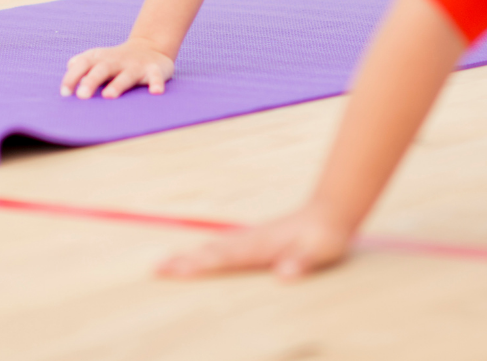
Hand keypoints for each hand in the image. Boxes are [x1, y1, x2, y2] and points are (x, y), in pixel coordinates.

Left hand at [61, 40, 174, 97]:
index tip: (65, 93)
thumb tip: (69, 68)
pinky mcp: (154, 70)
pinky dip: (156, 83)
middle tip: (82, 96)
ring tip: (108, 95)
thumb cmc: (117, 59)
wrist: (150, 46)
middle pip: (102, 70)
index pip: (83, 64)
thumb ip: (81, 65)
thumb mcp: (98, 58)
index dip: (72, 77)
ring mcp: (136, 65)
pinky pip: (156, 77)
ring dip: (118, 85)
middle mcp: (117, 61)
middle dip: (91, 81)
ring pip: (126, 75)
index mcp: (101, 58)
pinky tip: (155, 92)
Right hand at [156, 204, 354, 279]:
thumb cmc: (326, 236)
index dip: (202, 264)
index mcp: (262, 246)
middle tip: (156, 268)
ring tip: (165, 263)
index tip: (178, 270)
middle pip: (211, 251)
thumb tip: (282, 275)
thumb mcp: (321, 251)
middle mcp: (251, 240)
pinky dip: (204, 253)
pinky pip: (223, 247)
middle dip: (183, 260)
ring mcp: (251, 238)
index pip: (226, 257)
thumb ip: (301, 262)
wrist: (330, 212)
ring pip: (214, 247)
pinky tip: (197, 257)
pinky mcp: (254, 240)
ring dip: (189, 256)